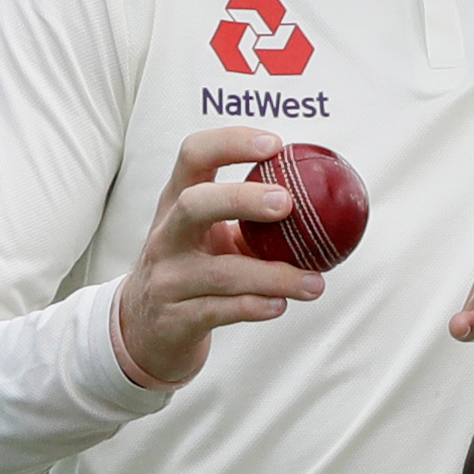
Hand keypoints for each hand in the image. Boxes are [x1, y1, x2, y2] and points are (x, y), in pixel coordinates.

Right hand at [111, 128, 325, 388]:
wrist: (144, 331)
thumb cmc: (194, 270)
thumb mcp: (210, 235)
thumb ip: (253, 217)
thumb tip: (329, 202)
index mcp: (177, 202)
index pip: (194, 155)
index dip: (232, 142)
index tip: (275, 145)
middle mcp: (166, 236)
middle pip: (195, 204)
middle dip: (241, 199)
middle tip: (287, 203)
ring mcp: (168, 279)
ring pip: (221, 272)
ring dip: (274, 276)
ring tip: (315, 283)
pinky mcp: (175, 319)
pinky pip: (220, 311)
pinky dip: (255, 307)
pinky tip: (281, 305)